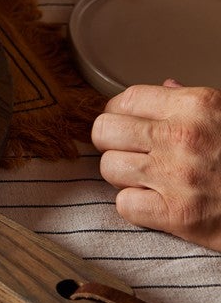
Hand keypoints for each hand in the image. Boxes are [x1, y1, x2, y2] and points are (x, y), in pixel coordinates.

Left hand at [92, 80, 220, 251]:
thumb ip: (194, 103)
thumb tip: (165, 87)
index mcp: (198, 106)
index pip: (125, 99)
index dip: (119, 113)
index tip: (125, 123)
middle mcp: (182, 136)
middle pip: (104, 131)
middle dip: (112, 142)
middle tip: (128, 151)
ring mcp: (177, 176)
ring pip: (108, 167)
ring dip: (122, 175)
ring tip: (144, 178)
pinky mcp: (178, 215)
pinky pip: (124, 205)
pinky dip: (135, 207)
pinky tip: (155, 203)